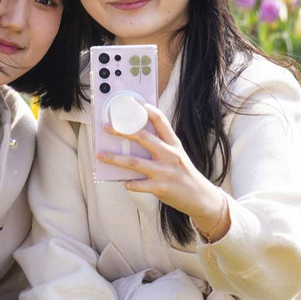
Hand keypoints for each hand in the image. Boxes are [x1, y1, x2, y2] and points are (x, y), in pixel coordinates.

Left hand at [95, 103, 231, 240]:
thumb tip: (136, 136)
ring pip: (134, 162)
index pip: (160, 120)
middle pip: (142, 138)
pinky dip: (128, 183)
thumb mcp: (177, 155)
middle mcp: (169, 155)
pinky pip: (137, 184)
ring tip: (100, 155)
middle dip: (122, 131)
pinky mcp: (160, 188)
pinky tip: (124, 182)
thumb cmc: (184, 174)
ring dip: (115, 158)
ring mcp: (164, 172)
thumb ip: (161, 145)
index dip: (146, 110)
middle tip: (107, 127)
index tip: (133, 103)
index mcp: (174, 144)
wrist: (200, 196)